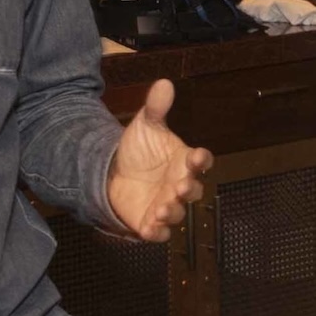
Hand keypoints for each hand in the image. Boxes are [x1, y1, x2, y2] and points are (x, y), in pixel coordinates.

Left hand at [106, 79, 211, 241]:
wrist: (113, 171)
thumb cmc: (139, 149)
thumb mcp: (145, 125)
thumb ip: (156, 107)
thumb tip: (164, 82)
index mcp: (184, 161)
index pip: (201, 161)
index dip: (202, 160)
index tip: (198, 156)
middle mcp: (179, 184)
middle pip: (193, 190)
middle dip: (189, 189)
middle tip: (180, 185)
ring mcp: (166, 204)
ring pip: (177, 213)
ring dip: (172, 212)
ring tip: (162, 207)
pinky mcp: (150, 221)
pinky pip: (158, 232)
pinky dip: (156, 232)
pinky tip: (150, 227)